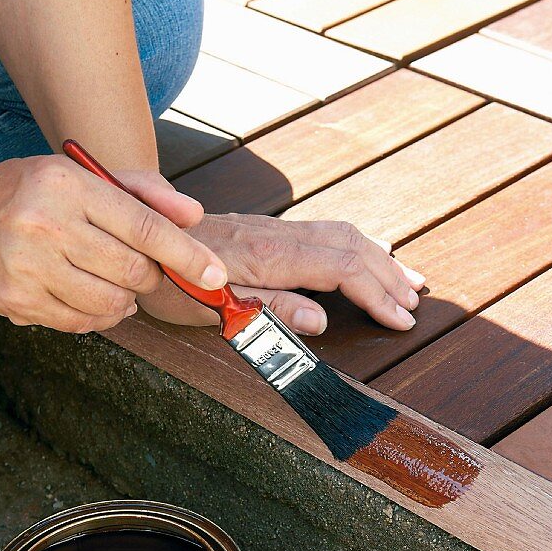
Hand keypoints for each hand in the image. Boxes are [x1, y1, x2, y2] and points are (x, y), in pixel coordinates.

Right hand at [0, 157, 222, 332]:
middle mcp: (47, 224)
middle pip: (132, 271)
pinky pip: (81, 323)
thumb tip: (193, 216)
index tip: (214, 275)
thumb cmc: (26, 193)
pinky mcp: (17, 300)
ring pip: (110, 303)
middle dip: (148, 277)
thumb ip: (142, 192)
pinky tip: (85, 296)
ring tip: (110, 283)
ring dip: (124, 300)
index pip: (145, 226)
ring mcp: (29, 266)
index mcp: (68, 184)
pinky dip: (97, 316)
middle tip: (137, 269)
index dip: (187, 255)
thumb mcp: (78, 175)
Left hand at [137, 213, 424, 333]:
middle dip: (388, 276)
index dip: (376, 294)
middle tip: (415, 303)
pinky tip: (367, 254)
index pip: (341, 269)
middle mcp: (277, 236)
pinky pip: (324, 232)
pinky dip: (356, 246)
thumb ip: (268, 310)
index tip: (400, 320)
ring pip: (341, 234)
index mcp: (269, 256)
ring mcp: (273, 230)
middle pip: (350, 246)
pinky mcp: (266, 231)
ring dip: (378, 259)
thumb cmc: (168, 280)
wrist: (136, 237)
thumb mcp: (210, 307)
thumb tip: (321, 320)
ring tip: (407, 280)